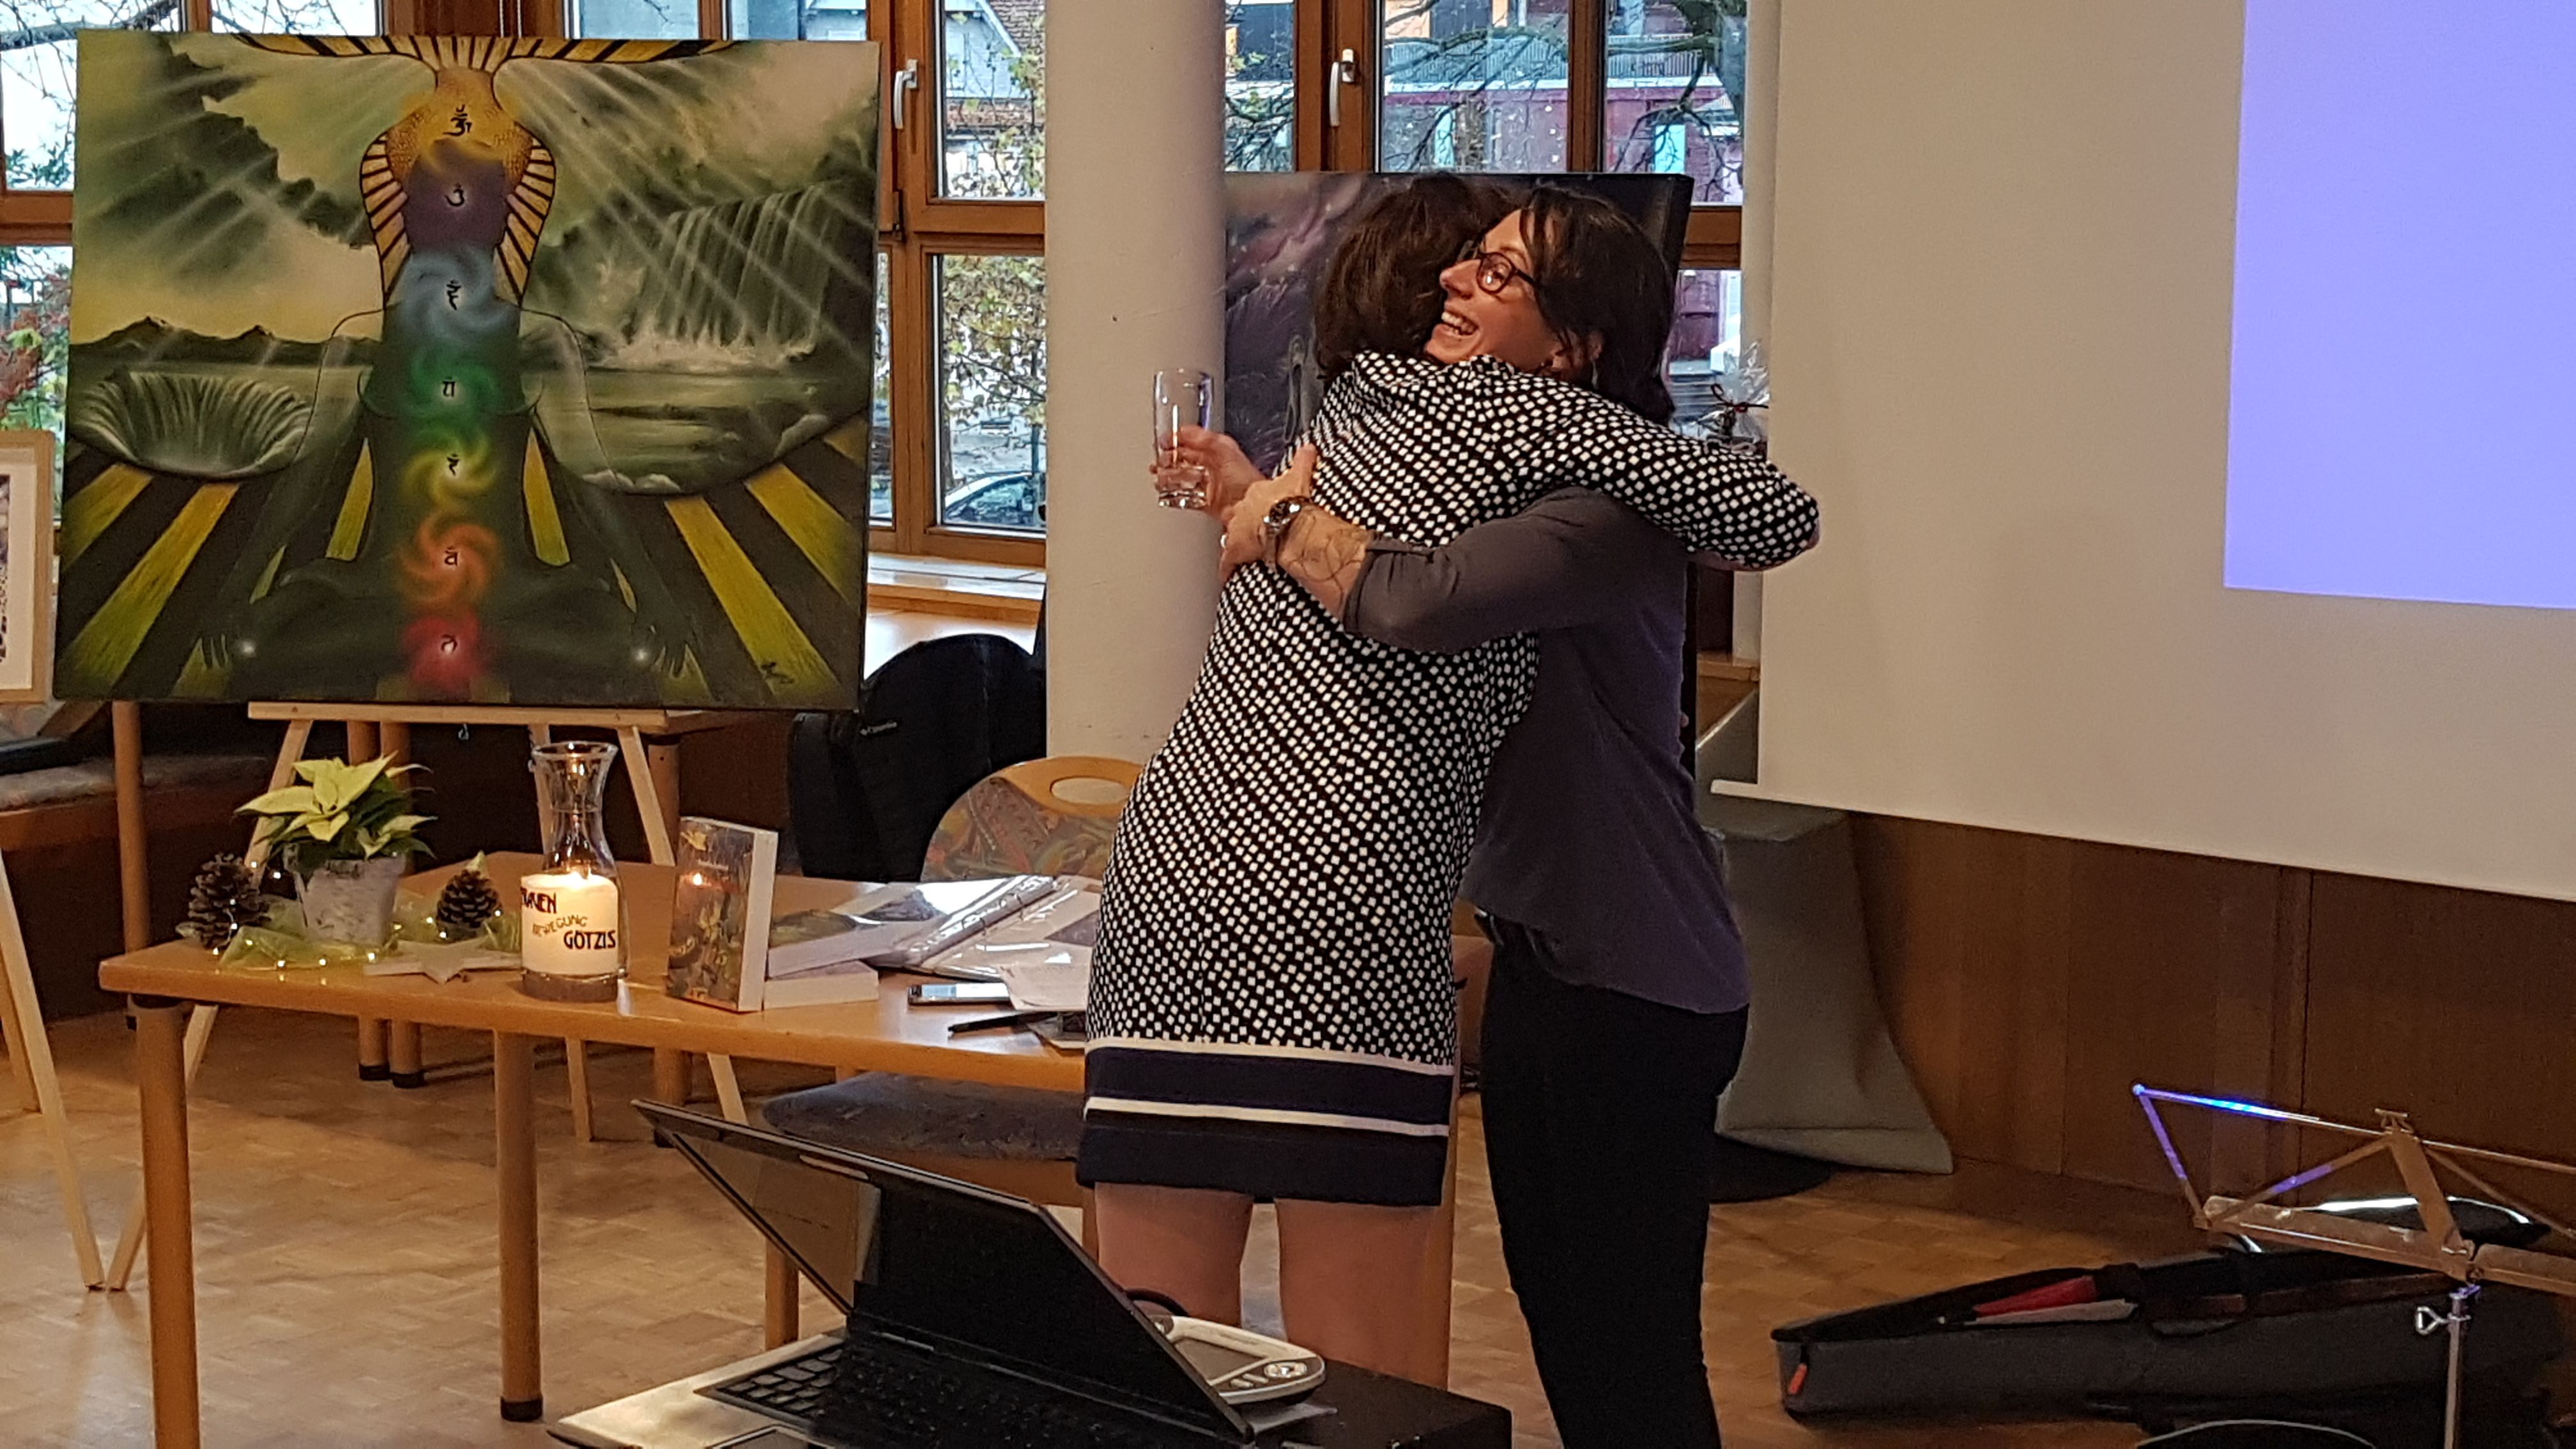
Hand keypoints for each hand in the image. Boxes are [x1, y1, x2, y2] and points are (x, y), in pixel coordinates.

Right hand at [1151, 425, 1265, 521]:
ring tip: (1159, 476)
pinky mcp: (1207, 502)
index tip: (1163, 442)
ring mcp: (1210, 485)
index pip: (1193, 441)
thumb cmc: (1244, 479)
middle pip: (1185, 460)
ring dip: (1169, 476)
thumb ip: (1202, 438)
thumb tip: (1184, 431)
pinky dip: (1175, 494)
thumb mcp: (1223, 449)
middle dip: (1169, 459)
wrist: (1251, 507)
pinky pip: (1186, 496)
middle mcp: (1214, 466)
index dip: (1177, 440)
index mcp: (1219, 450)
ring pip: (1183, 478)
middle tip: (1158, 462)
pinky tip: (1168, 491)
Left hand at [1219, 445, 1316, 578]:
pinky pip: (1227, 561)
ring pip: (1231, 536)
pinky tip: (1227, 574)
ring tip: (1245, 551)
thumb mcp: (1299, 476)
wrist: (1289, 523)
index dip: (1258, 505)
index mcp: (1257, 492)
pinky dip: (1227, 568)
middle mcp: (1243, 509)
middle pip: (1238, 515)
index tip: (1264, 509)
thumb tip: (1309, 448)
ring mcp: (1237, 530)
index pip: (1252, 497)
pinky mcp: (1235, 551)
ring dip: (1238, 542)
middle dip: (1246, 523)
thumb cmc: (1294, 503)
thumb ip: (1303, 461)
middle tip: (1255, 530)